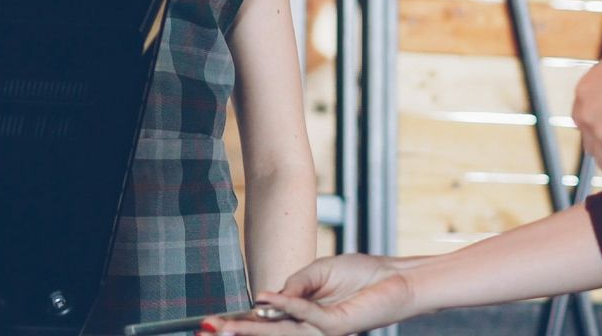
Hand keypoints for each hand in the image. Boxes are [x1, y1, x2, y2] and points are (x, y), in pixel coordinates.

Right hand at [210, 255, 416, 335]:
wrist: (393, 278)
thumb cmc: (360, 274)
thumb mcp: (318, 272)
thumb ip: (294, 285)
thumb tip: (268, 298)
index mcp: (302, 314)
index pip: (265, 322)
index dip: (240, 322)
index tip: (211, 323)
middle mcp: (309, 327)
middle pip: (267, 332)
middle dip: (237, 331)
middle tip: (208, 330)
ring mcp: (322, 328)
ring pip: (281, 331)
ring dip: (252, 328)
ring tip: (225, 327)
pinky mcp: (337, 325)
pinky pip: (306, 315)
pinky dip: (286, 306)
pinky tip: (266, 300)